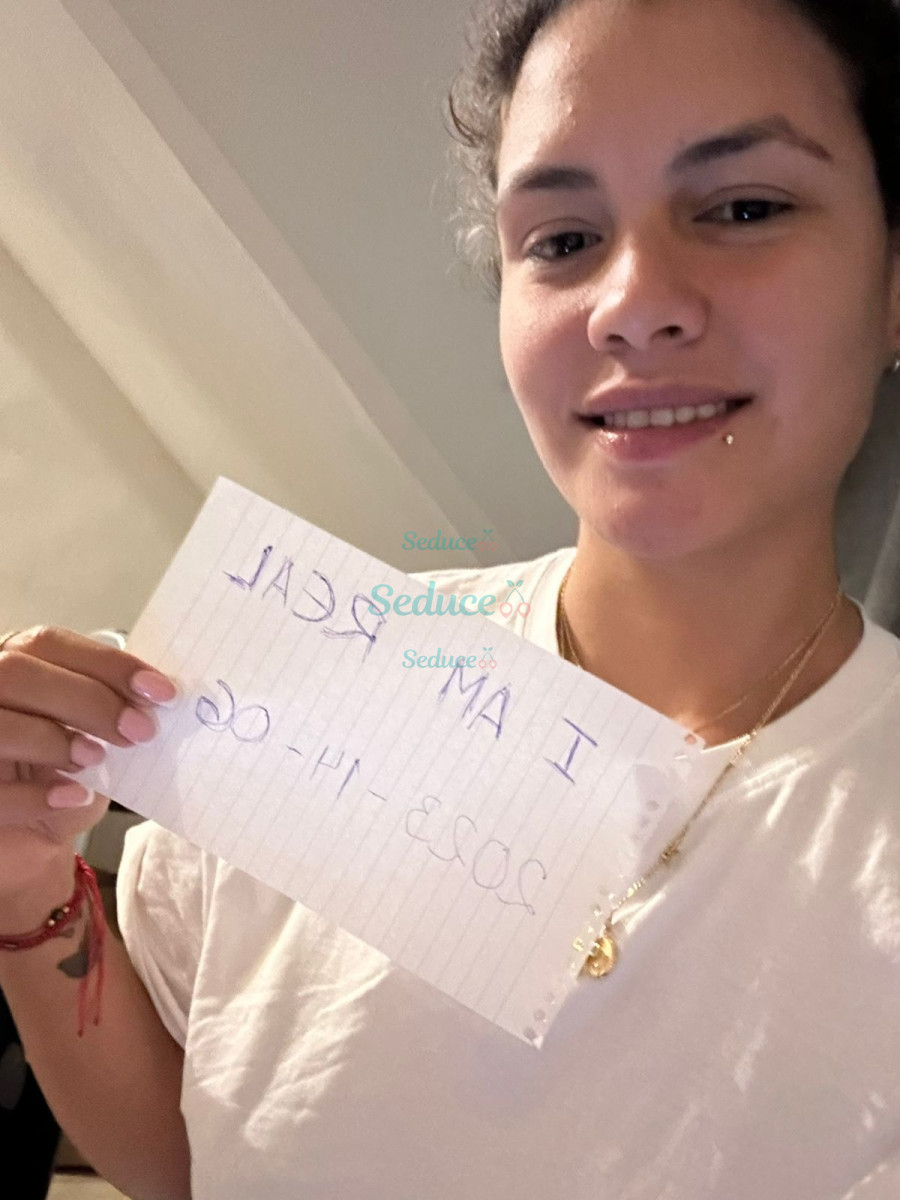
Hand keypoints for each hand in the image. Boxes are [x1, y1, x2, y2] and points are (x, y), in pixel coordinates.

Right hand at [0, 625, 176, 900]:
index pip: (48, 643)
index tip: (161, 691)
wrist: (32, 840)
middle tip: (138, 731)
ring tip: (97, 760)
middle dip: (87, 699)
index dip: (107, 663)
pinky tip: (72, 796)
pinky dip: (35, 795)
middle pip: (17, 673)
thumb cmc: (63, 777)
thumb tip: (159, 694)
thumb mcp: (94, 735)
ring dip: (55, 738)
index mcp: (14, 666)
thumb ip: (114, 706)